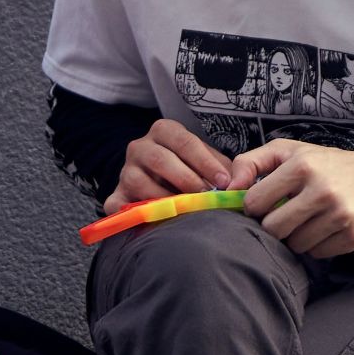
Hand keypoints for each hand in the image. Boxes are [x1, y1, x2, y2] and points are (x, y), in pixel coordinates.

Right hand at [104, 119, 254, 213]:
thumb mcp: (206, 162)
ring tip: (186, 211)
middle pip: (160, 160)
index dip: (205, 162)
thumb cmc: (190, 170)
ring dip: (165, 199)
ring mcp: (125, 172)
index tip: (224, 181)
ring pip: (140, 183)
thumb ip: (223, 168)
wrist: (160, 182)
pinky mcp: (115, 196)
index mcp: (164, 131)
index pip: (184, 142)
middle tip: (206, 197)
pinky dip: (135, 215)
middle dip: (187, 180)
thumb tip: (238, 184)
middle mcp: (140, 147)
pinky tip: (156, 223)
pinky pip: (119, 206)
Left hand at [235, 139, 353, 257]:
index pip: (255, 203)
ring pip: (295, 245)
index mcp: (302, 166)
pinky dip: (317, 245)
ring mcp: (341, 215)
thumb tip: (227, 188)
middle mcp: (323, 190)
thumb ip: (251, 162)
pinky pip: (317, 254)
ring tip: (309, 219)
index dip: (255, 207)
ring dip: (297, 236)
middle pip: (274, 229)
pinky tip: (327, 227)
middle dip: (275, 225)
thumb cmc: (326, 165)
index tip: (263, 204)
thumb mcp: (289, 151)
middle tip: (286, 214)